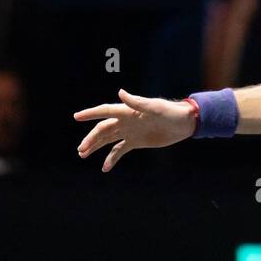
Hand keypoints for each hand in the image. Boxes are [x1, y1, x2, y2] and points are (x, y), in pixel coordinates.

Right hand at [73, 89, 196, 171]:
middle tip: (81, 150)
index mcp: (128, 111)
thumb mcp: (155, 107)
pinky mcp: (136, 142)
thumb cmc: (170, 112)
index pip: (105, 111)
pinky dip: (111, 158)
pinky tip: (105, 168)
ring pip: (107, 139)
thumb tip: (120, 93)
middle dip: (91, 139)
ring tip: (83, 155)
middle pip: (103, 129)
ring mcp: (130, 132)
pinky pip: (119, 150)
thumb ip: (137, 102)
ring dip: (95, 146)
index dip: (90, 114)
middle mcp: (126, 121)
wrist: (184, 123)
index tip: (76, 117)